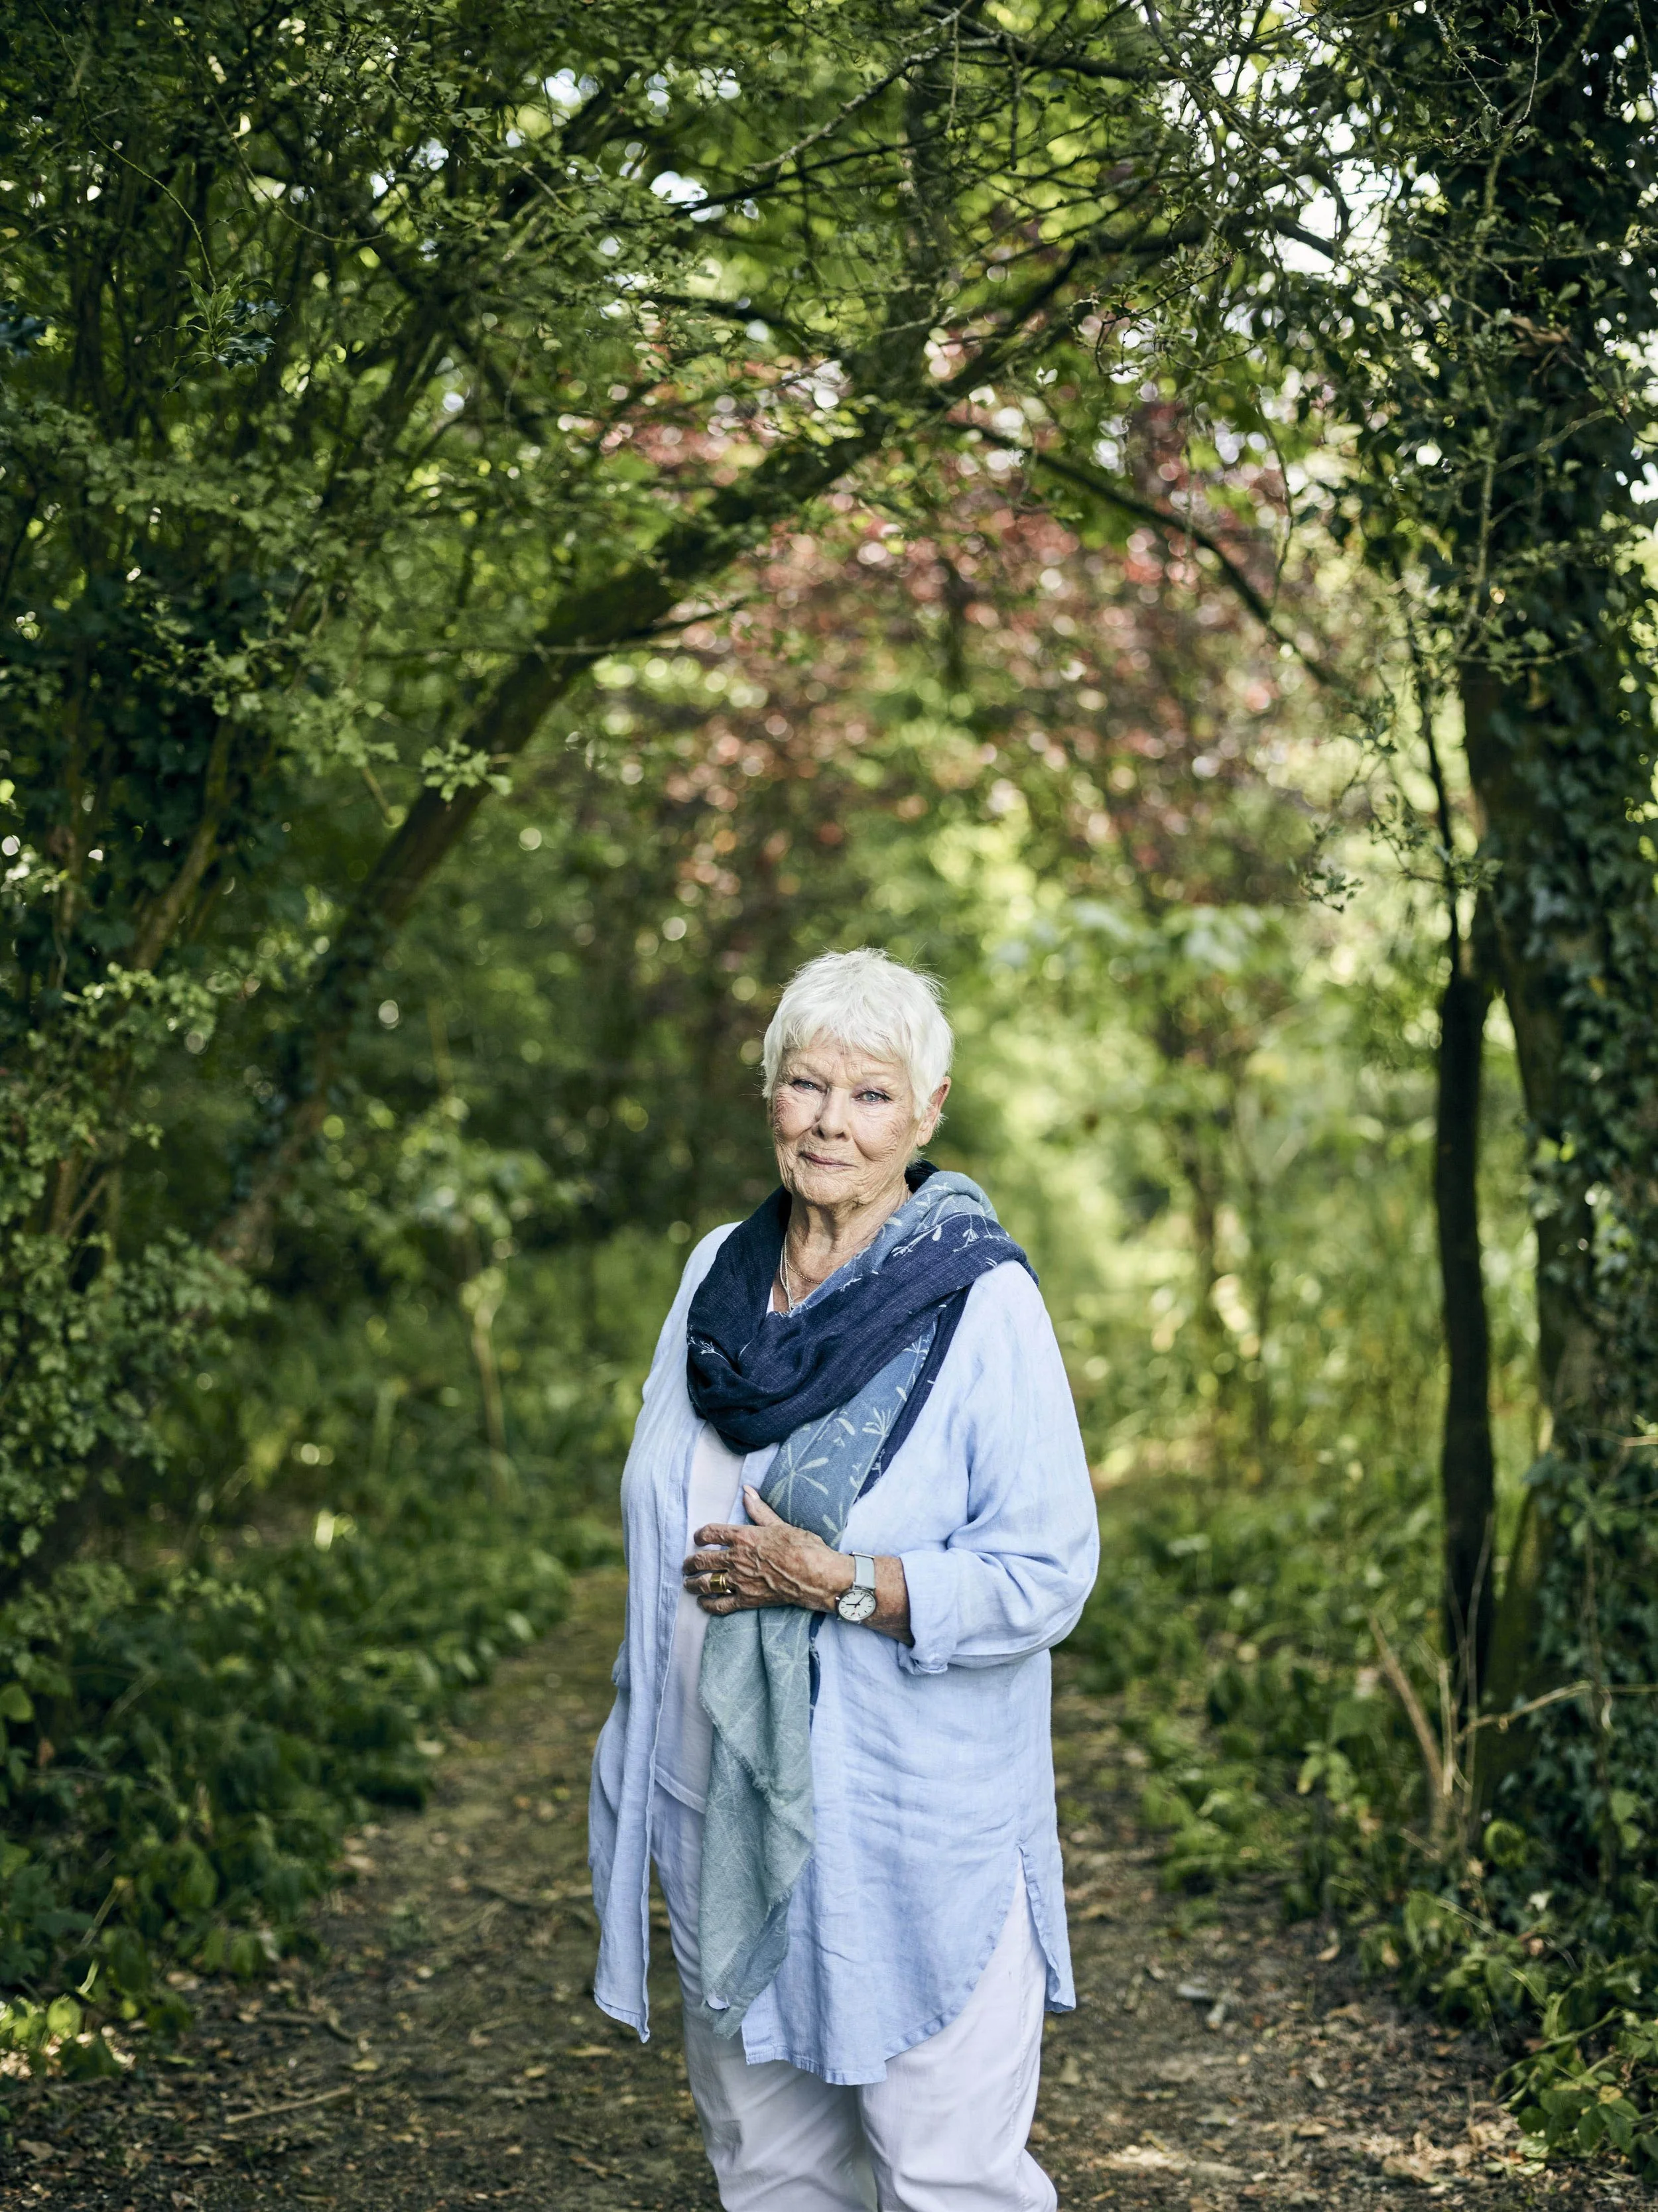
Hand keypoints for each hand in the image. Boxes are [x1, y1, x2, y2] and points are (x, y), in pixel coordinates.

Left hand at [682, 1487, 853, 1616]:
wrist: (815, 1574)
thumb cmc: (802, 1546)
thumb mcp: (779, 1523)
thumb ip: (759, 1510)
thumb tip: (747, 1491)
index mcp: (743, 1537)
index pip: (711, 1533)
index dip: (700, 1535)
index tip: (697, 1538)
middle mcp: (736, 1558)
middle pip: (702, 1560)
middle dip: (690, 1563)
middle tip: (686, 1565)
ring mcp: (739, 1581)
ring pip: (707, 1582)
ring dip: (693, 1583)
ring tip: (688, 1584)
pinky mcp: (747, 1600)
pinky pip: (721, 1605)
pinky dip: (709, 1605)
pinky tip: (703, 1603)